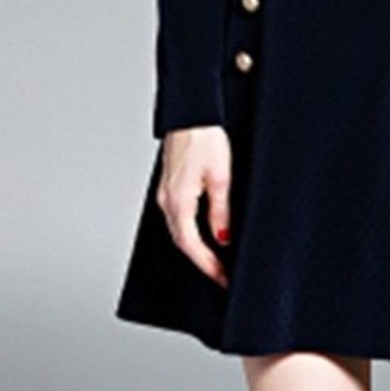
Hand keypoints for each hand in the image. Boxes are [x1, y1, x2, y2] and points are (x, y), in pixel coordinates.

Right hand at [156, 124, 233, 288]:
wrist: (191, 111)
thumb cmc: (205, 137)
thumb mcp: (221, 177)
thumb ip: (221, 211)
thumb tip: (223, 239)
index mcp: (178, 201)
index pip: (192, 246)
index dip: (208, 266)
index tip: (224, 279)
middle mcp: (166, 200)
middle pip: (182, 241)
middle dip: (203, 261)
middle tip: (223, 275)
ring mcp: (165, 192)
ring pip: (180, 229)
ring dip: (197, 246)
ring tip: (217, 258)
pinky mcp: (170, 183)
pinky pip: (179, 215)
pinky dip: (191, 229)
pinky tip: (204, 232)